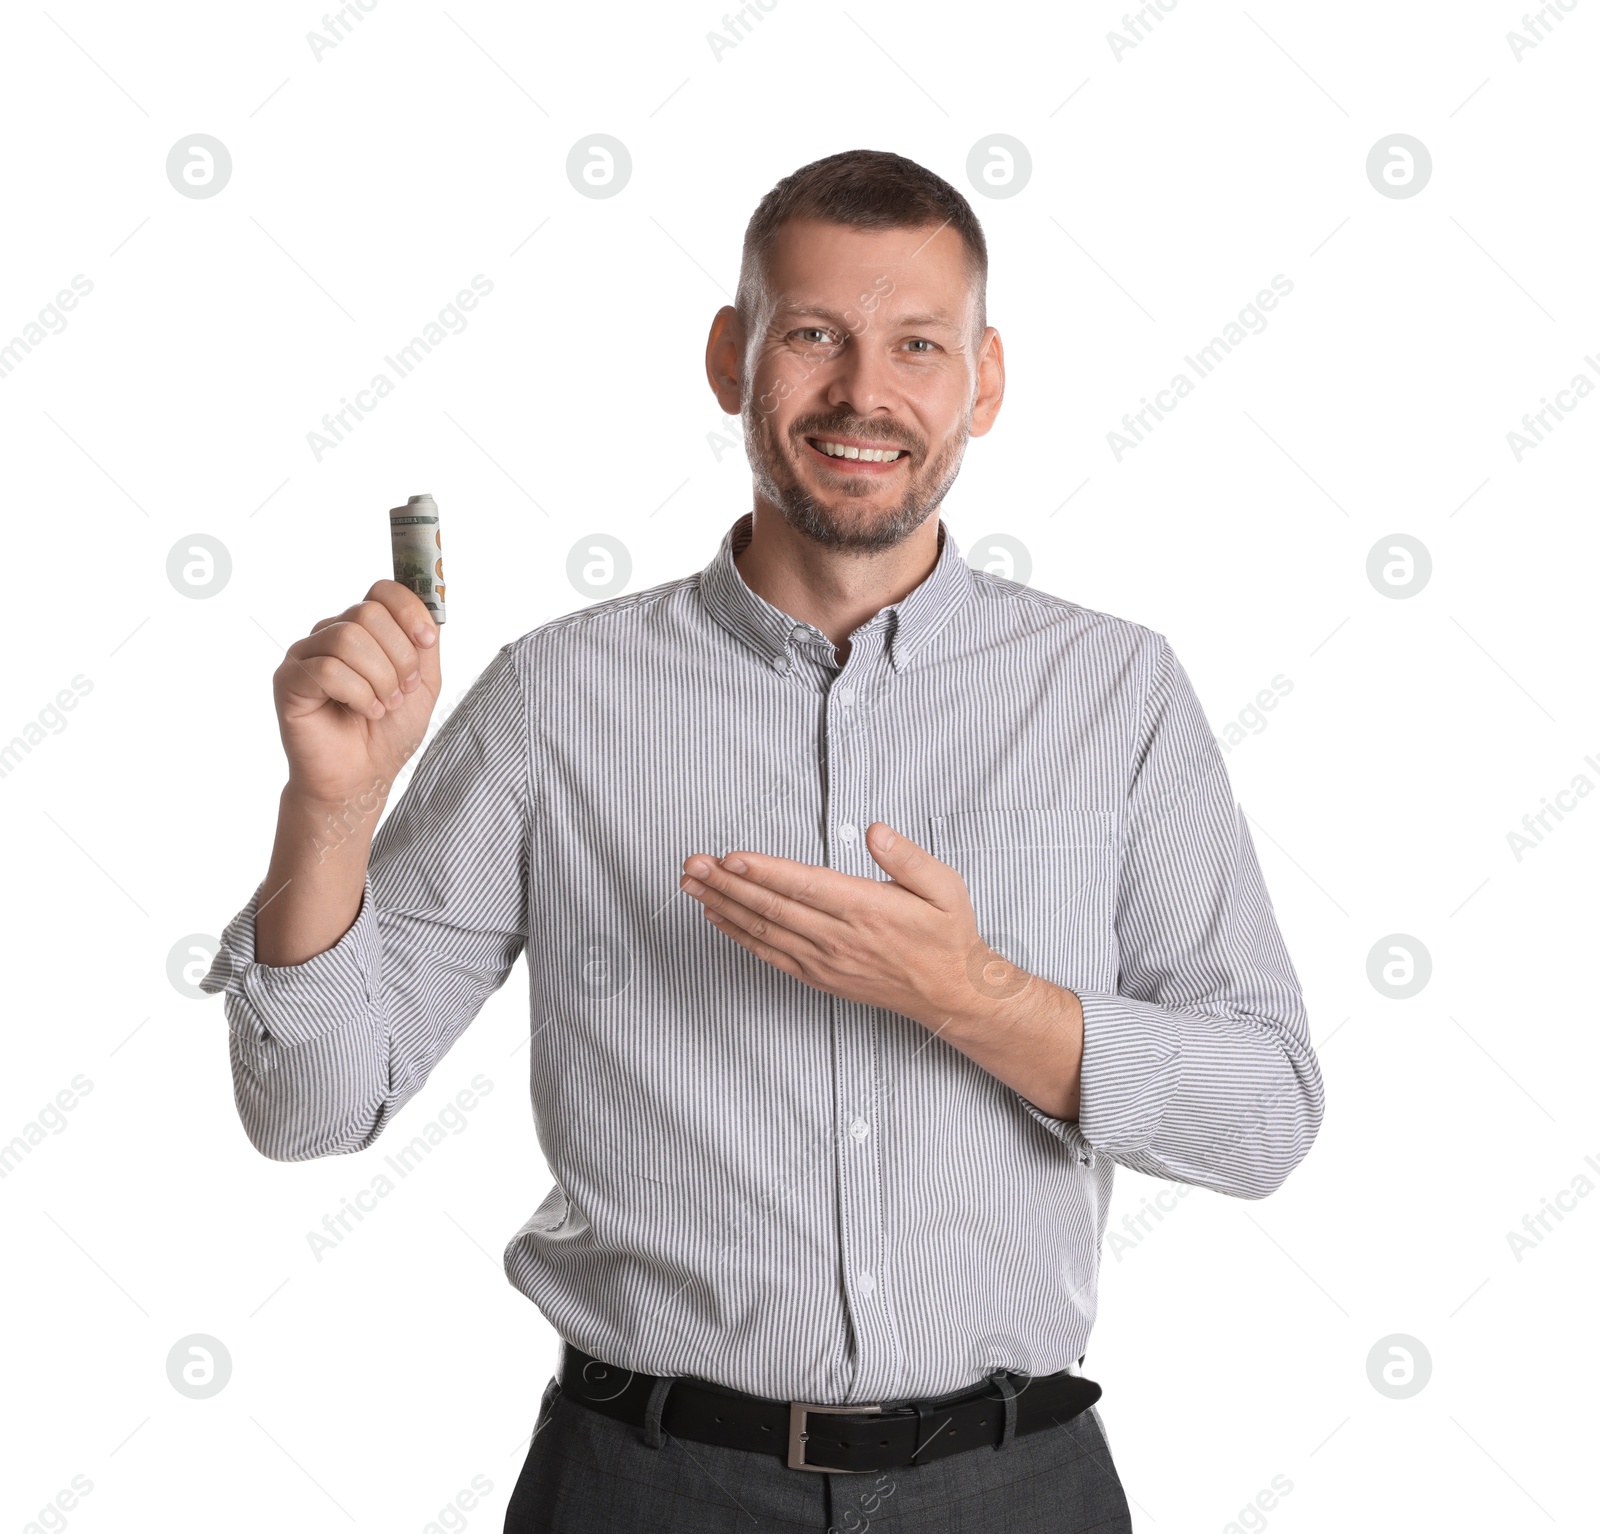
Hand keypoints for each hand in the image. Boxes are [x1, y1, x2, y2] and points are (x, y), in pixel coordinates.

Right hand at [272, 578, 440, 805]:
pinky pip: (327, 670)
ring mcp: (306, 654)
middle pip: (369, 613)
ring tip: (384, 705)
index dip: (409, 611)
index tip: (427, 642)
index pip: (382, 591)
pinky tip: (363, 712)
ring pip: (348, 638)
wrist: (363, 777)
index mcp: (362, 629)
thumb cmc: (388, 732)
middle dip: (399, 656)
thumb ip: (425, 645)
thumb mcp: (423, 683)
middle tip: (401, 690)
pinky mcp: (288, 680)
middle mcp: (330, 634)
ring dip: (380, 678)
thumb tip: (427, 611)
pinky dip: (358, 695)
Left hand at [679, 821, 1012, 1032]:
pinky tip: (717, 917)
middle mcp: (840, 937)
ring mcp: (825, 961)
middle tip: (692, 864)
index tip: (728, 857)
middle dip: (726, 884)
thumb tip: (875, 830)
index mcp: (867, 909)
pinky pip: (770, 954)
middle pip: (772, 907)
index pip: (803, 886)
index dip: (763, 871)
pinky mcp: (819, 977)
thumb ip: (907, 857)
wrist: (951, 994)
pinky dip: (739, 935)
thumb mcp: (944, 887)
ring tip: (691, 884)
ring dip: (723, 906)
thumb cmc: (946, 935)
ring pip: (763, 930)